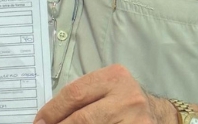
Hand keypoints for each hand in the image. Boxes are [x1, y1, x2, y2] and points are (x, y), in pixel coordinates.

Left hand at [34, 65, 176, 123]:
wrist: (159, 115)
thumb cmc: (125, 100)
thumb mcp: (107, 87)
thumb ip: (84, 94)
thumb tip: (49, 114)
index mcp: (114, 77)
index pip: (75, 93)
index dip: (53, 110)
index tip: (39, 121)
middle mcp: (127, 98)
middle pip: (83, 118)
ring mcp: (135, 121)